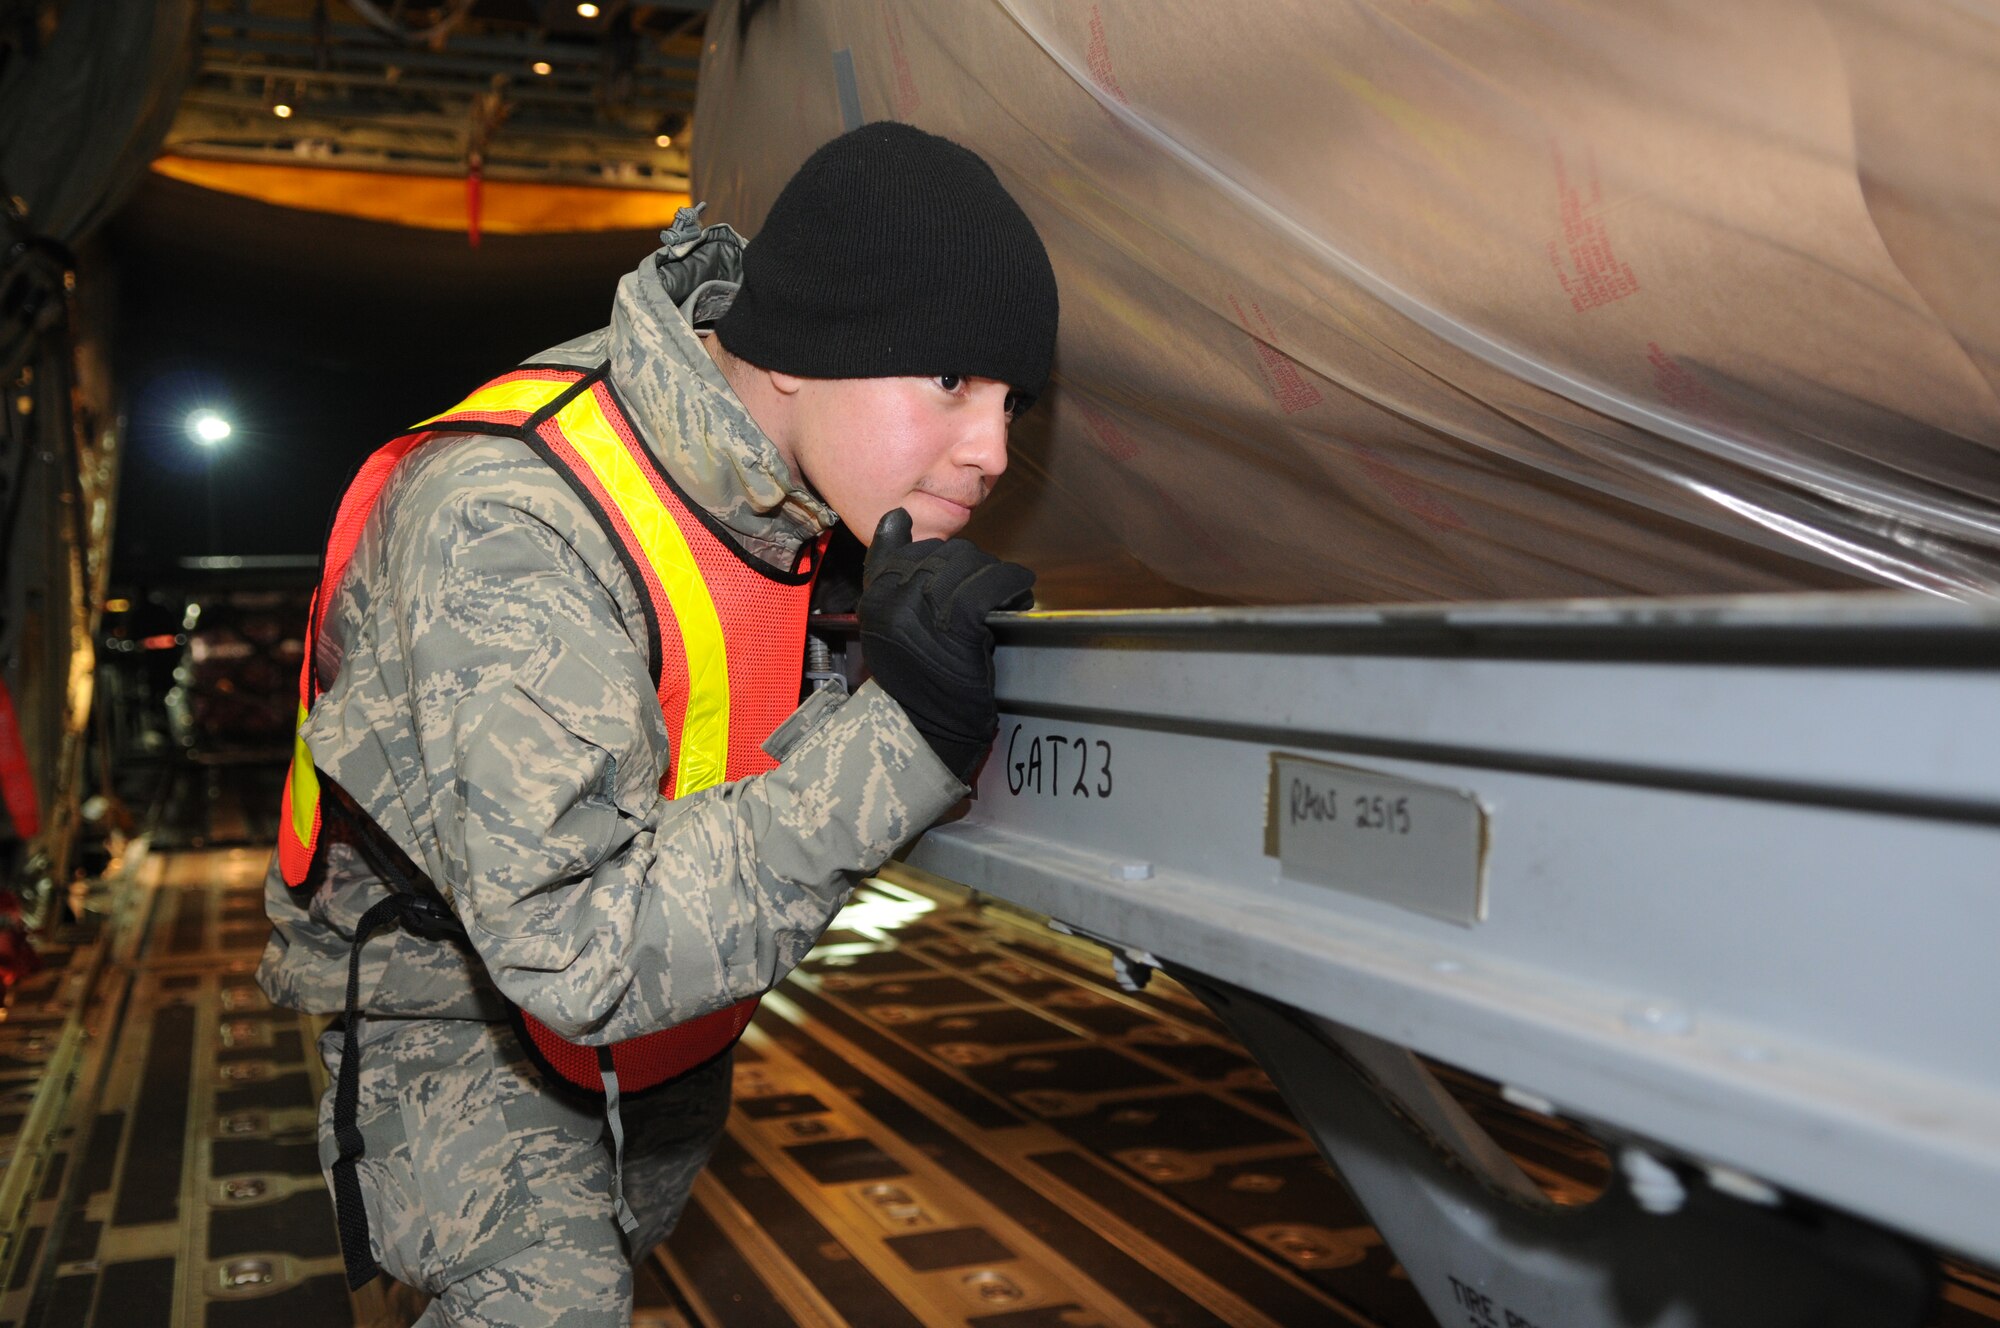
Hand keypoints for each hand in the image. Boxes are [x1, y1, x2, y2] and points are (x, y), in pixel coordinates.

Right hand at [857, 509, 1034, 781]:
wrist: (923, 732)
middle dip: (971, 570)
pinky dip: (1013, 585)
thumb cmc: (915, 683)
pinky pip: (993, 584)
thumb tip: (898, 516)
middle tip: (986, 595)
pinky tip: (1020, 596)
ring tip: (1002, 600)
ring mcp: (924, 607)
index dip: (934, 559)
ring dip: (994, 578)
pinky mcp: (958, 622)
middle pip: (945, 553)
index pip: (899, 546)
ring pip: (971, 564)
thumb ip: (892, 574)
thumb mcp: (890, 625)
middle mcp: (893, 594)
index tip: (948, 580)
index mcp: (873, 594)